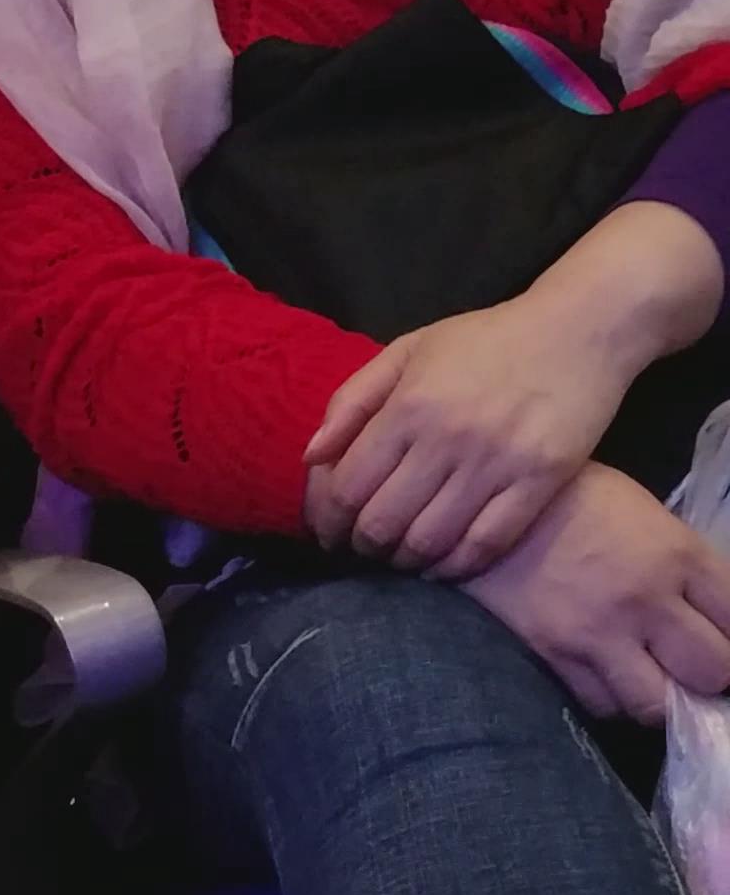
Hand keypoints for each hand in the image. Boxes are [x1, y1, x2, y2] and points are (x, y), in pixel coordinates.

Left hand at [305, 303, 627, 575]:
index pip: (348, 488)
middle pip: (382, 523)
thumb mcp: (411, 350)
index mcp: (410, 405)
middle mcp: (448, 437)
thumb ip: (354, 400)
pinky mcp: (540, 481)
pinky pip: (485, 546)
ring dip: (405, 561)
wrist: (581, 327)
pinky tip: (443, 564)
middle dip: (362, 547)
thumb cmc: (488, 339)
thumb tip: (312, 458)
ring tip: (402, 557)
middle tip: (364, 549)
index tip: (330, 533)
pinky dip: (455, 567)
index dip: (329, 522)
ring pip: (429, 542)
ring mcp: (496, 462)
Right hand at [467, 462, 729, 721]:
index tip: (722, 642)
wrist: (493, 505)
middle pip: (711, 672)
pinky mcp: (556, 656)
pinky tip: (609, 676)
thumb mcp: (652, 519)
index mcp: (679, 555)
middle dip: (709, 675)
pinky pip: (602, 704)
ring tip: (650, 679)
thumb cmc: (580, 501)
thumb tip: (716, 621)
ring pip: (655, 705)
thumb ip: (688, 571)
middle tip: (693, 668)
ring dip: (660, 698)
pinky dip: (612, 698)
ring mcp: (599, 633)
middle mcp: (647, 600)